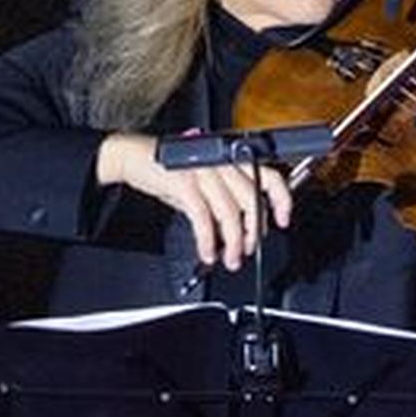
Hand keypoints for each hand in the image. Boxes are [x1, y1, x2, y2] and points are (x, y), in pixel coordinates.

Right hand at [96, 133, 291, 271]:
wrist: (133, 156)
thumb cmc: (169, 168)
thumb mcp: (204, 179)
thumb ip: (226, 197)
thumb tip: (241, 227)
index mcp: (230, 156)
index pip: (269, 175)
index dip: (281, 200)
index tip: (282, 221)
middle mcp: (221, 160)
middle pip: (252, 201)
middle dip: (252, 232)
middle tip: (247, 249)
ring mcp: (204, 170)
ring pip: (230, 214)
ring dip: (232, 243)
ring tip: (229, 259)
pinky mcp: (184, 184)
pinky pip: (204, 219)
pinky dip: (207, 241)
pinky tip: (207, 253)